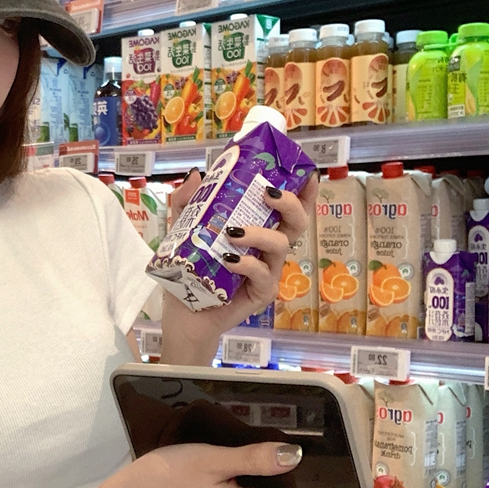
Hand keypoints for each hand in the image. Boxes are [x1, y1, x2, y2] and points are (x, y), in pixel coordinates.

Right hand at [82, 440, 305, 487]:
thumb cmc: (170, 478)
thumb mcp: (214, 461)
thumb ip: (255, 459)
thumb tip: (296, 456)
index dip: (312, 480)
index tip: (313, 451)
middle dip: (288, 473)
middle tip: (285, 436)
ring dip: (267, 475)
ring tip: (262, 441)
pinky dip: (250, 481)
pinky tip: (240, 458)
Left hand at [161, 167, 319, 363]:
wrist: (182, 313)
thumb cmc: (189, 272)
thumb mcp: (182, 231)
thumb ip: (188, 204)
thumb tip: (198, 175)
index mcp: (257, 230)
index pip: (286, 208)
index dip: (302, 191)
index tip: (306, 174)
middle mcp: (267, 249)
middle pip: (297, 223)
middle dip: (290, 203)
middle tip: (268, 194)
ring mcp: (267, 271)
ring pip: (281, 244)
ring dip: (259, 233)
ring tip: (232, 232)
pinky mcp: (262, 293)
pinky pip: (263, 274)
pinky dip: (247, 264)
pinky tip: (228, 260)